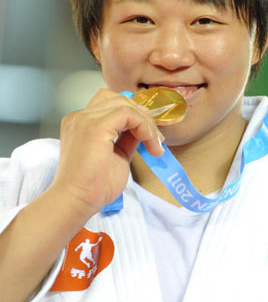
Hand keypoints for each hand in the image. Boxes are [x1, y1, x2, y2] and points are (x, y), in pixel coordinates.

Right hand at [51, 88, 163, 213]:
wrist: (76, 202)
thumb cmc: (93, 187)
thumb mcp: (116, 156)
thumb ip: (127, 139)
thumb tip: (143, 130)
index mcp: (80, 123)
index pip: (109, 104)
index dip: (133, 115)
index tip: (150, 136)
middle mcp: (80, 116)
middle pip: (117, 99)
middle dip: (141, 115)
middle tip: (156, 138)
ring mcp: (85, 119)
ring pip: (124, 104)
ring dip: (145, 122)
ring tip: (155, 143)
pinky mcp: (96, 126)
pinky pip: (128, 113)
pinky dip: (143, 125)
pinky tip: (149, 142)